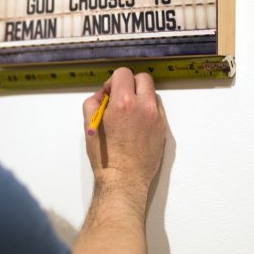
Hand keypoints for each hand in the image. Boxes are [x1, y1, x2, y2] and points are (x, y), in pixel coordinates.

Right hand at [82, 68, 168, 201]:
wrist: (124, 180)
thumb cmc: (105, 155)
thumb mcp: (90, 125)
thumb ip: (93, 102)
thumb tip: (103, 95)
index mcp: (124, 102)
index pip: (123, 73)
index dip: (113, 81)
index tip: (108, 94)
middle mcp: (144, 106)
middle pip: (142, 78)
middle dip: (130, 84)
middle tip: (120, 99)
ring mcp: (157, 117)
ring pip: (152, 93)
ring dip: (141, 96)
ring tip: (129, 114)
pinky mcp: (163, 129)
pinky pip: (157, 110)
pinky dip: (147, 111)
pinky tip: (137, 125)